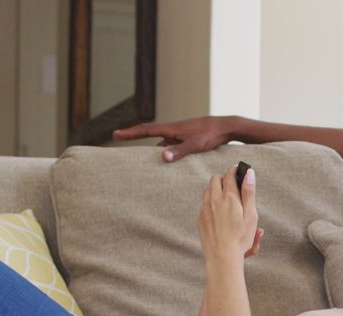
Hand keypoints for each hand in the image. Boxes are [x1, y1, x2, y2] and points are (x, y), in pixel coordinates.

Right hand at [113, 116, 231, 161]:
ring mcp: (180, 133)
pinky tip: (167, 161)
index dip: (130, 132)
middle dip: (135, 136)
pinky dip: (166, 151)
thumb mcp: (195, 144)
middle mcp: (174, 129)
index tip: (116, 134)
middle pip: (150, 134)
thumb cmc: (211, 135)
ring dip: (152, 148)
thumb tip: (162, 156)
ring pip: (161, 141)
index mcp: (172, 128)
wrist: (226, 127)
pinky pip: (171, 145)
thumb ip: (179, 151)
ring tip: (141, 159)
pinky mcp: (187, 138)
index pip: (146, 130)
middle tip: (120, 137)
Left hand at [198, 165, 259, 263]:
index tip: (239, 170)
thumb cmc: (240, 238)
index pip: (229, 175)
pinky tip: (219, 212)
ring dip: (216, 189)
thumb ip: (249, 192)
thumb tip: (249, 173)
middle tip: (233, 184)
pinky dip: (211, 202)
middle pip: (215, 179)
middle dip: (224, 178)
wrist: (222, 256)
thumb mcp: (251, 215)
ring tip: (226, 197)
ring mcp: (205, 209)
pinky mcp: (201, 218)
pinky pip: (204, 203)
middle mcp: (214, 200)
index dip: (234, 170)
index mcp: (229, 198)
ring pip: (208, 190)